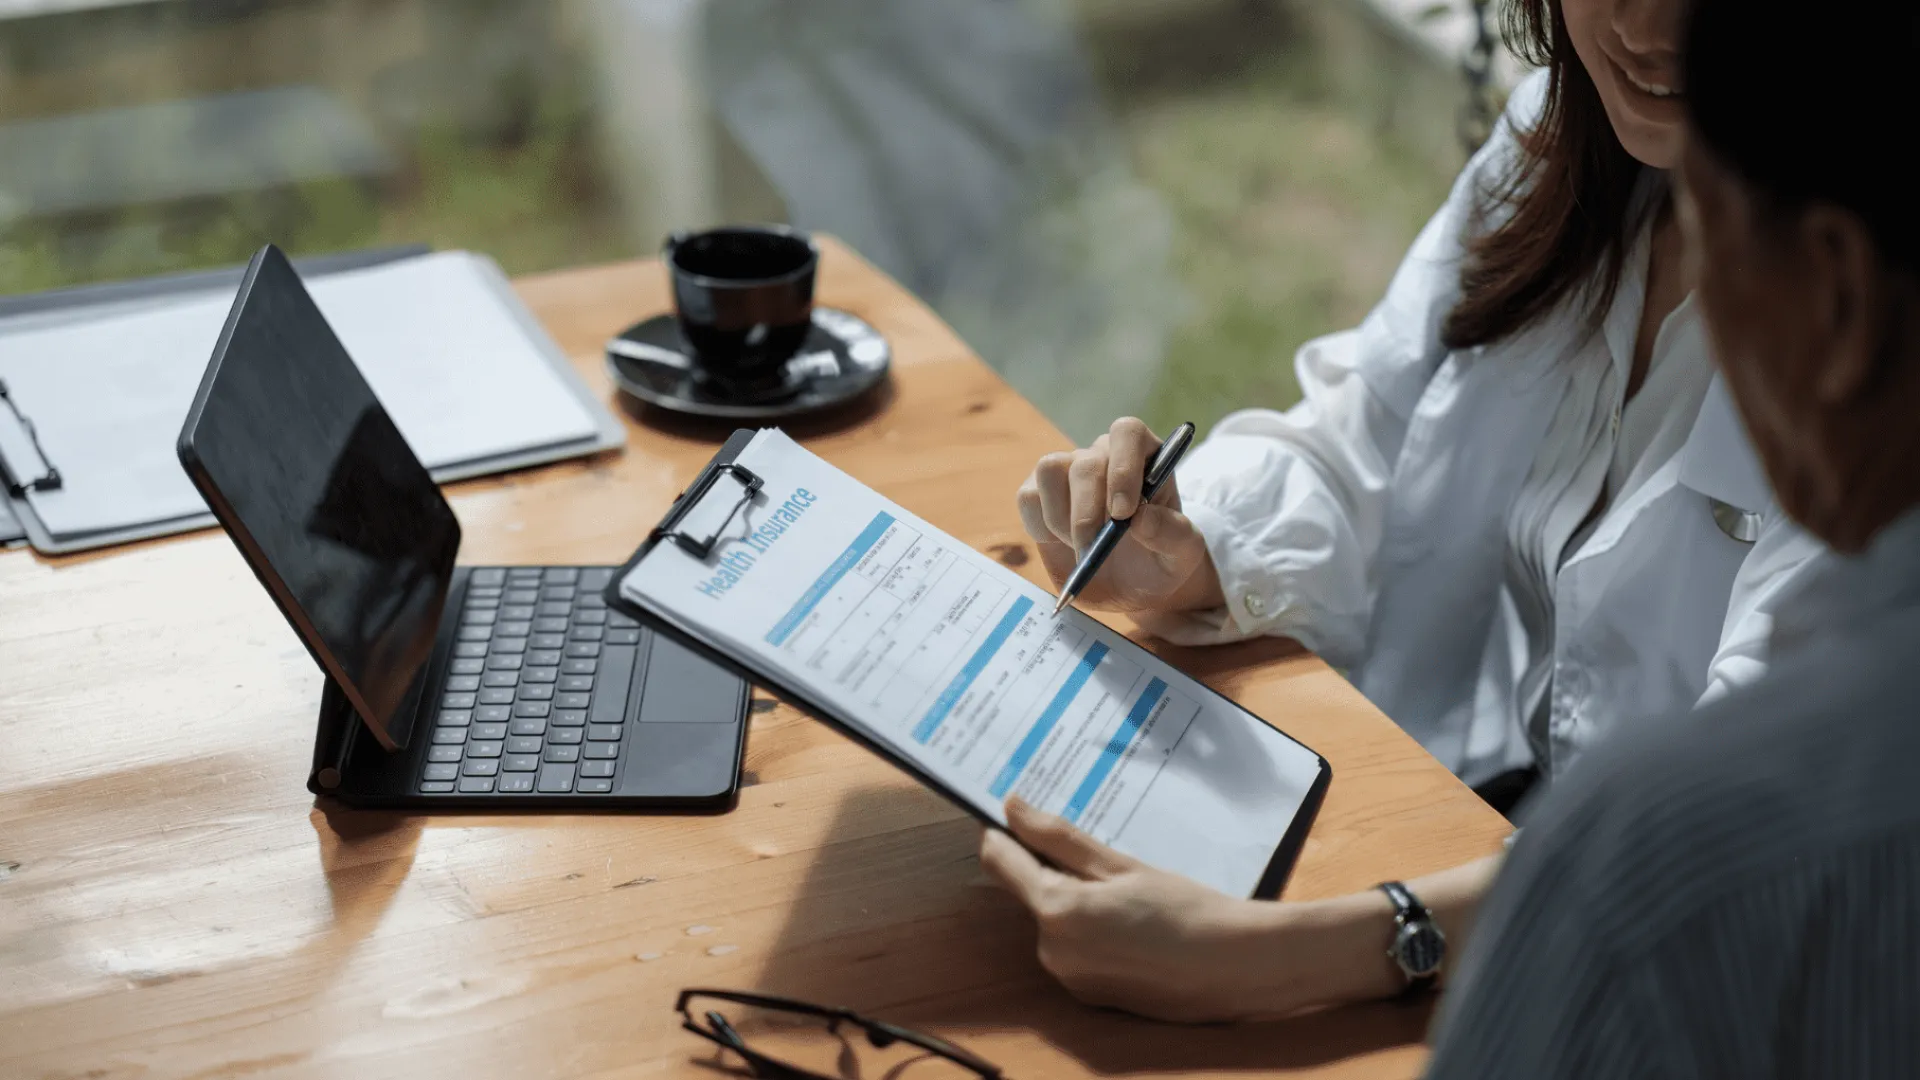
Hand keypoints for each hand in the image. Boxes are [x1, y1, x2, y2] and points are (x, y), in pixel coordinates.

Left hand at [979, 799, 1300, 1021]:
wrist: (1237, 968)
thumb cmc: (1187, 910)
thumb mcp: (1121, 865)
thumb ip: (1059, 839)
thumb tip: (1013, 809)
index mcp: (1057, 911)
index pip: (1001, 861)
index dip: (1003, 831)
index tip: (1017, 810)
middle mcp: (1052, 951)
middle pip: (1030, 891)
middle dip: (1053, 867)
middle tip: (1099, 847)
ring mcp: (1070, 977)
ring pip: (1054, 919)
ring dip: (1075, 898)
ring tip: (1127, 886)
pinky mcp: (1089, 994)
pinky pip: (1074, 947)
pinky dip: (1090, 928)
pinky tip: (1132, 919)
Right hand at [1017, 417, 1222, 612]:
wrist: (1134, 587)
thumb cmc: (1162, 560)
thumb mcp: (1183, 554)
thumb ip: (1172, 534)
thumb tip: (1141, 518)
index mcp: (1146, 456)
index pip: (1128, 433)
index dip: (1123, 468)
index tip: (1124, 513)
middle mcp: (1104, 456)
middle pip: (1085, 462)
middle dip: (1087, 511)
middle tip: (1093, 550)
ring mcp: (1069, 472)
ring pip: (1049, 469)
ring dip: (1060, 517)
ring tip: (1081, 549)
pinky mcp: (1040, 495)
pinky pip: (1028, 497)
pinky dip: (1040, 525)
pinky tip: (1063, 546)